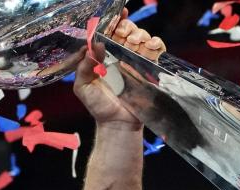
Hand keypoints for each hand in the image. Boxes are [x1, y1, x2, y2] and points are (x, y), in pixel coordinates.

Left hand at [73, 9, 165, 129]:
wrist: (118, 124)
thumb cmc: (99, 106)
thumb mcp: (83, 87)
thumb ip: (83, 67)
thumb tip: (95, 46)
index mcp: (104, 56)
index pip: (110, 33)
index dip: (114, 22)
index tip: (117, 14)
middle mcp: (121, 56)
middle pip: (128, 31)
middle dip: (127, 27)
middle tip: (124, 34)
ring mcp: (136, 62)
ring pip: (142, 38)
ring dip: (140, 34)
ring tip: (134, 42)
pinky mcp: (149, 69)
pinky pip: (156, 51)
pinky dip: (155, 43)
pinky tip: (150, 46)